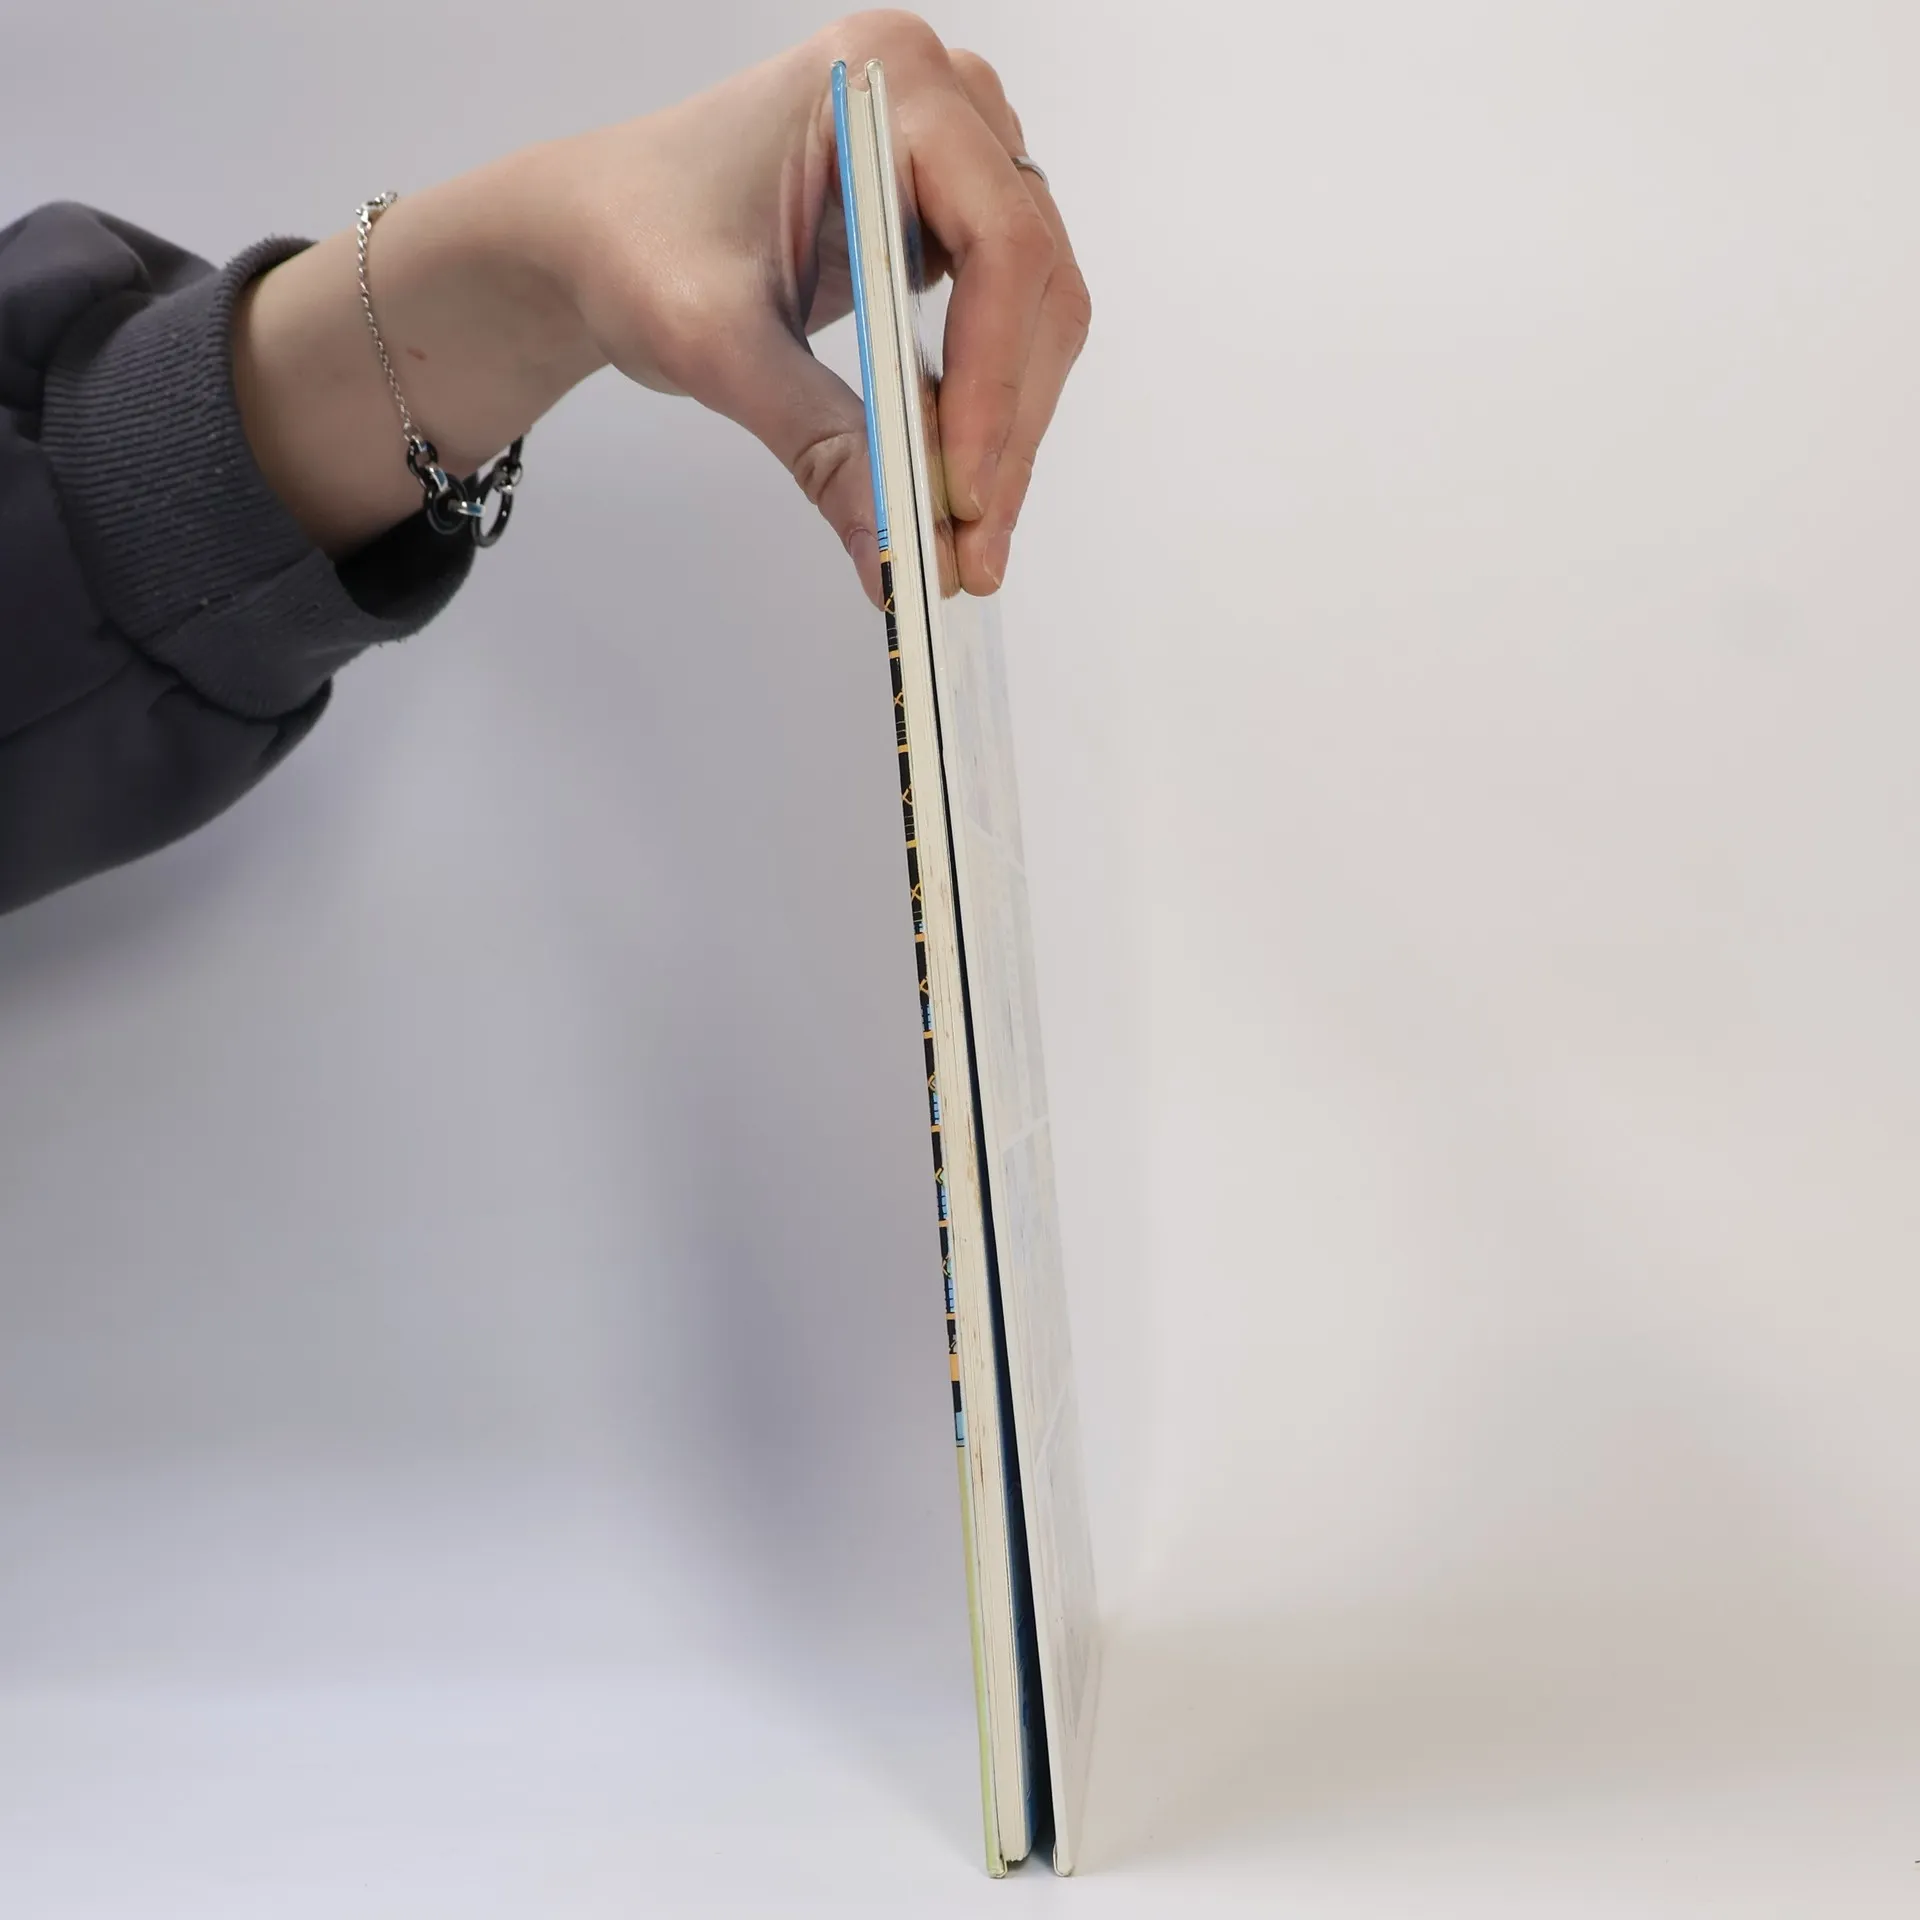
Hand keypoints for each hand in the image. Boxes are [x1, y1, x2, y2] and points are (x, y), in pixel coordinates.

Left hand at [235, 11, 1089, 603]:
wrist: (594, 232)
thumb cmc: (632, 244)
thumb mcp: (717, 345)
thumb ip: (817, 442)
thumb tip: (892, 554)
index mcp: (886, 82)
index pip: (997, 241)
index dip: (995, 378)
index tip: (964, 493)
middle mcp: (945, 104)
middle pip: (1033, 284)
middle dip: (1007, 428)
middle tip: (974, 552)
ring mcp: (957, 161)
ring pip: (1035, 315)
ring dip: (1009, 435)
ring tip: (964, 544)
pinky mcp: (949, 222)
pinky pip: (1006, 327)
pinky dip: (987, 415)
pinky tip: (951, 487)